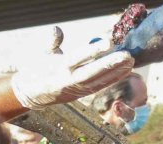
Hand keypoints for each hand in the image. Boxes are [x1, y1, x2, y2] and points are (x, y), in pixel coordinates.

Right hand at [9, 50, 133, 110]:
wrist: (31, 94)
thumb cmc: (38, 69)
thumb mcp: (42, 54)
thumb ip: (52, 42)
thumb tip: (56, 30)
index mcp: (57, 68)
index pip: (77, 58)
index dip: (92, 50)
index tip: (108, 41)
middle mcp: (66, 80)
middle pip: (90, 73)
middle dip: (109, 64)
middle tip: (127, 55)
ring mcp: (74, 89)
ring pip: (98, 81)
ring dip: (116, 71)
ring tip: (131, 61)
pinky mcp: (80, 94)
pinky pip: (99, 86)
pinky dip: (113, 78)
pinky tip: (126, 70)